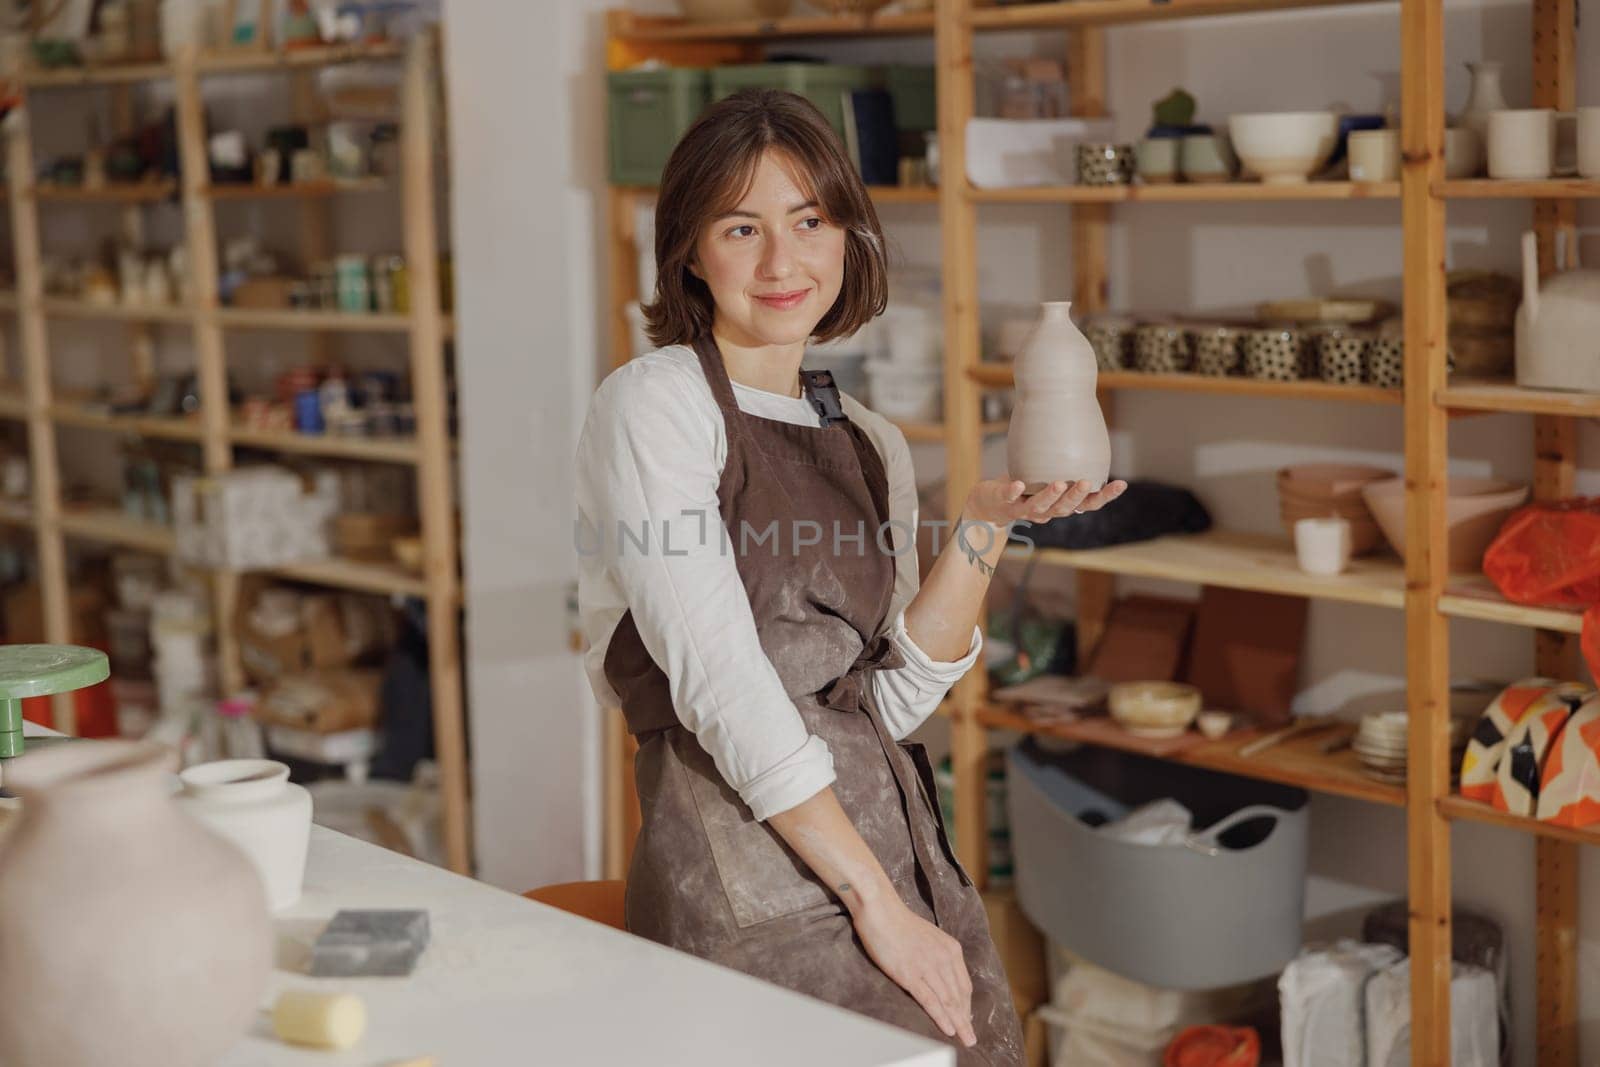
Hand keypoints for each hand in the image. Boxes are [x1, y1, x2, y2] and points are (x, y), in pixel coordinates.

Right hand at [852, 894, 976, 1046]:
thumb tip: (942, 974)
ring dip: (958, 1023)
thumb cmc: (900, 923)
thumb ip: (938, 955)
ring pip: (948, 1001)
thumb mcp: (929, 937)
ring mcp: (927, 967)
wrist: (881, 910)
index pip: (963, 984)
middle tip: (971, 1038)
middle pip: (959, 996)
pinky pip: (930, 1001)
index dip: (967, 1005)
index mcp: (951, 948)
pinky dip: (941, 1017)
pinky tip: (948, 1029)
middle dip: (966, 1019)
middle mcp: (943, 958)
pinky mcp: (910, 974)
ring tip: (964, 1039)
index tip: (968, 1019)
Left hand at [965, 476, 1127, 527]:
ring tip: (1060, 483)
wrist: (988, 504)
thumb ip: (1065, 464)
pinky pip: (1009, 498)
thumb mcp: (1047, 475)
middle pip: (1065, 508)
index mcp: (1060, 505)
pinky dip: (1014, 492)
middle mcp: (1046, 511)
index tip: (1121, 484)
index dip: (1105, 496)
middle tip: (1087, 482)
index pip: (1088, 504)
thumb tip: (1087, 431)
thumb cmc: (1024, 486)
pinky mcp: (1003, 503)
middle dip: (1077, 496)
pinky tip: (1019, 484)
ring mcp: (1023, 509)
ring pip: (1040, 507)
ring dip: (1050, 496)